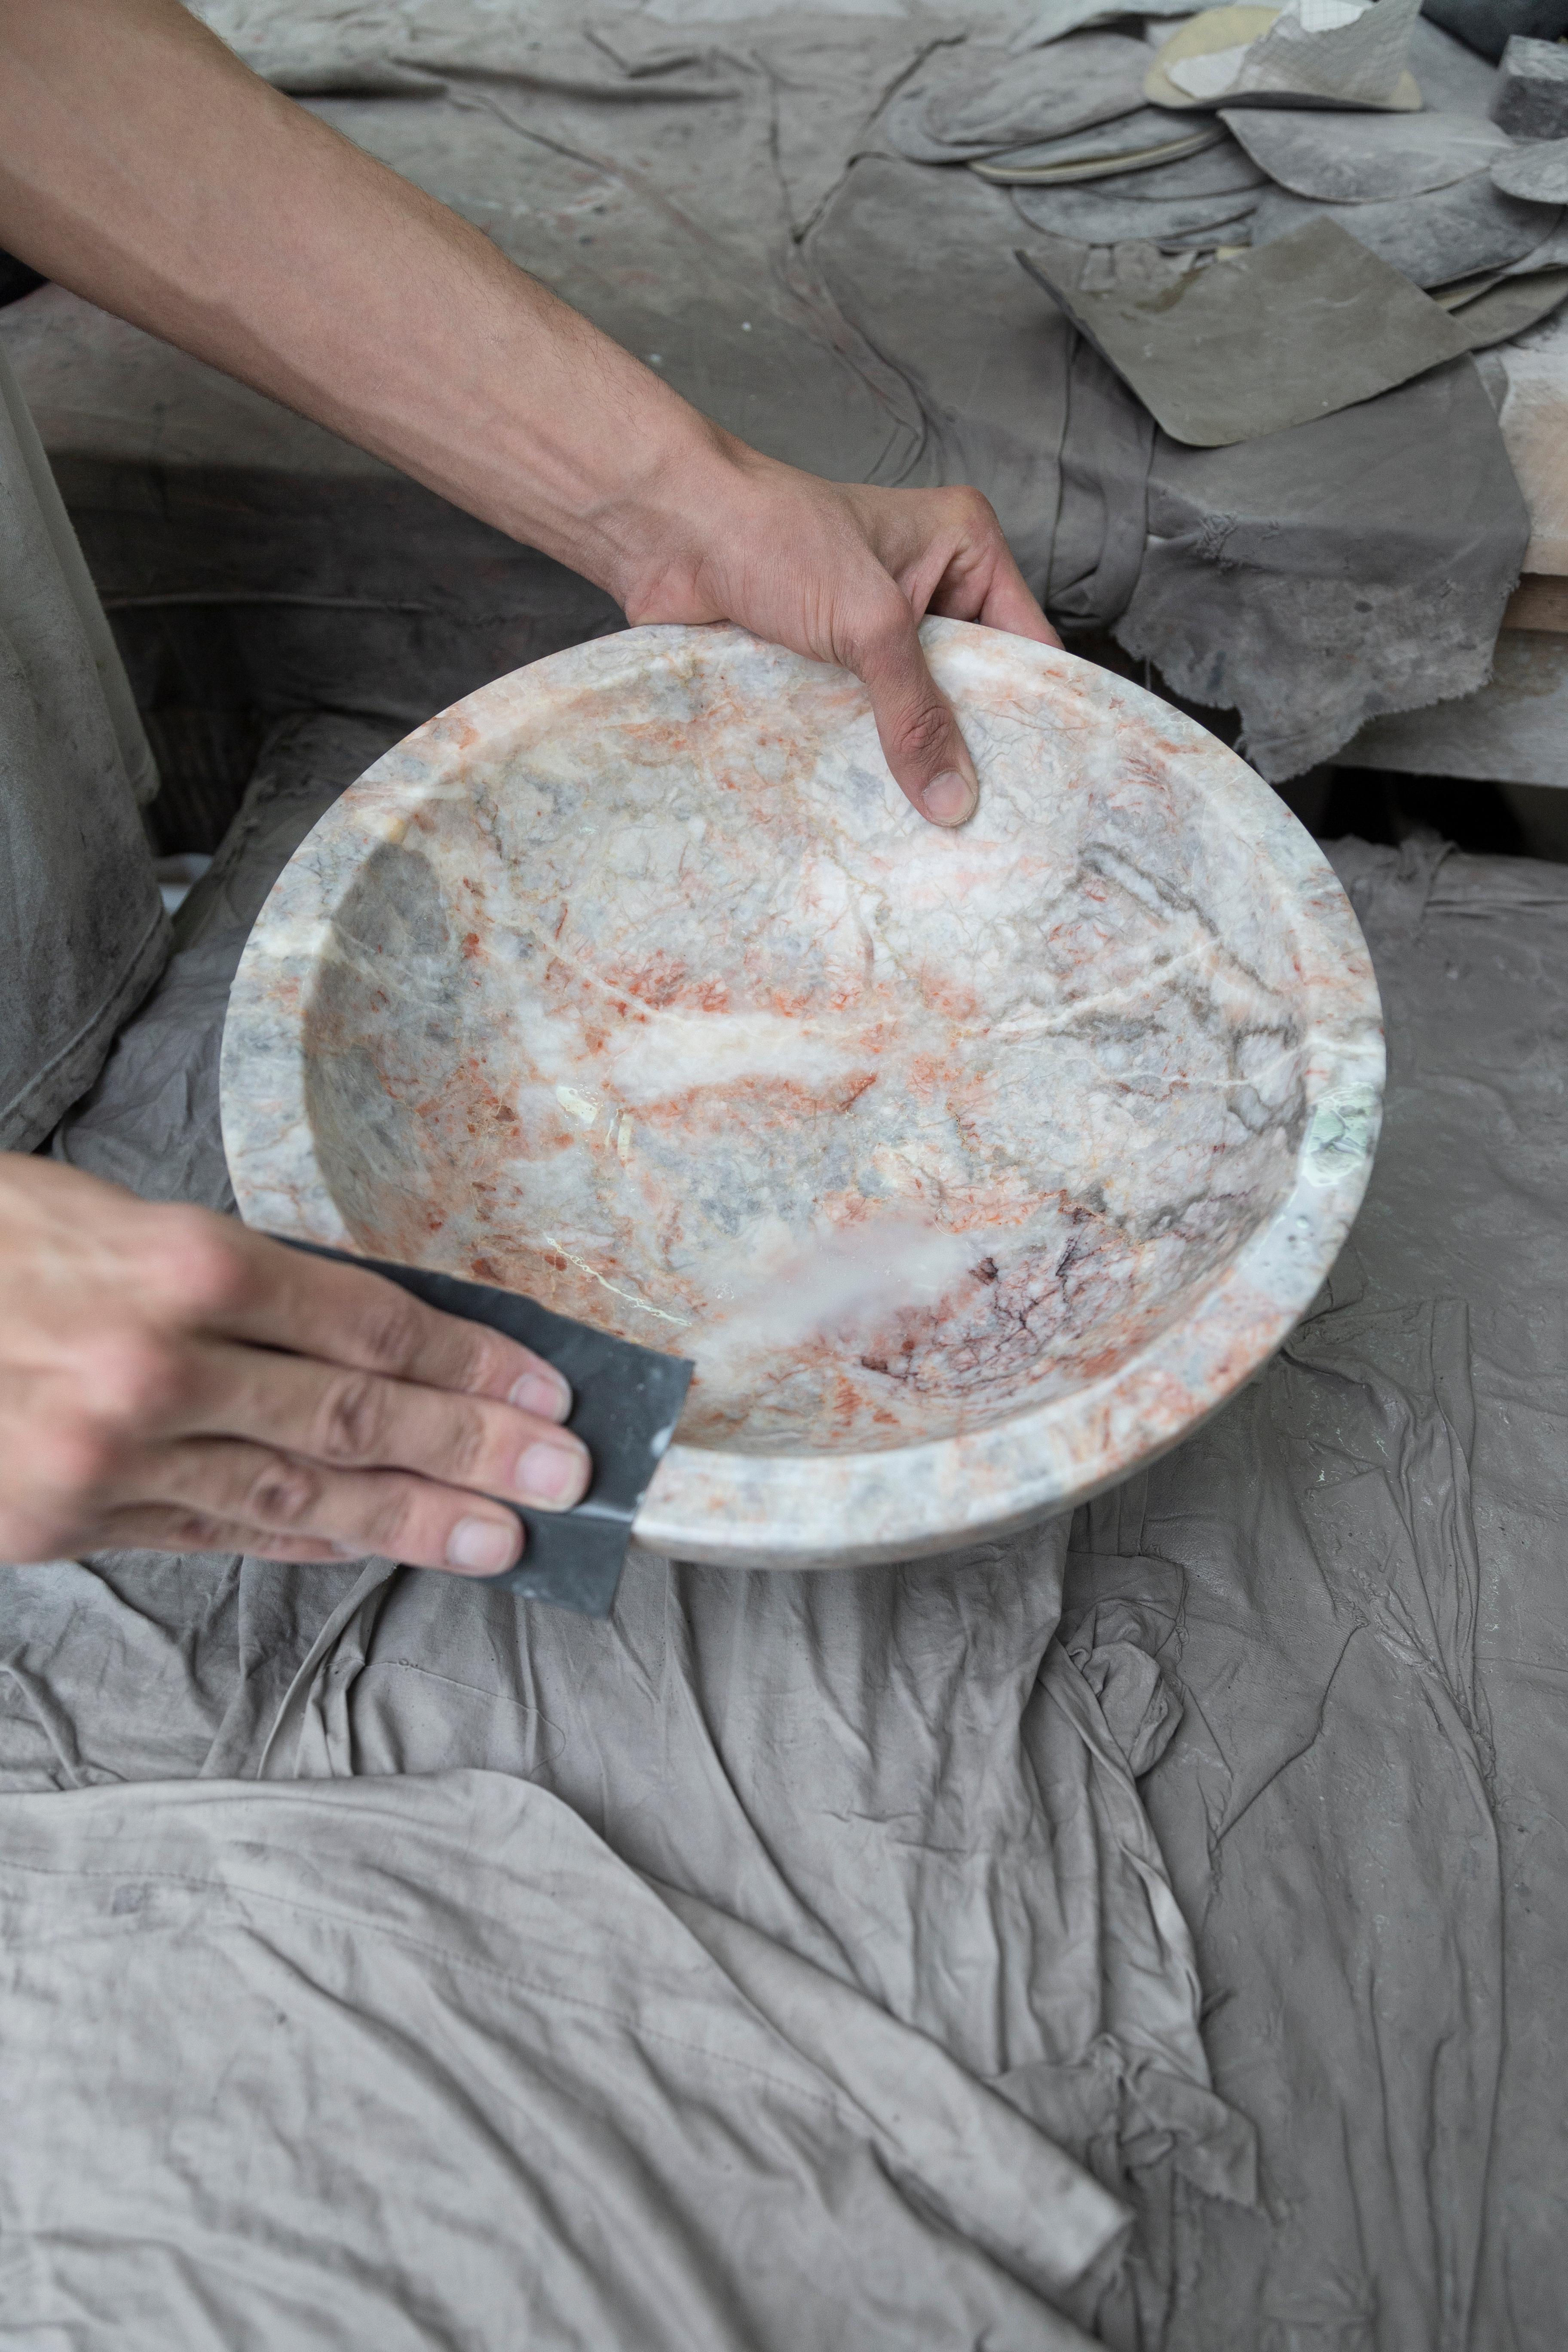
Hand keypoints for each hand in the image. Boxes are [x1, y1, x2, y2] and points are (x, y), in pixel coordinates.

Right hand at [0, 1156, 589, 1573]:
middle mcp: (159, 1367)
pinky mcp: (67, 1521)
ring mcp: (112, 1456)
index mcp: (180, 1264)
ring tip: (502, 1539)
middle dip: (473, 1450)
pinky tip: (373, 1546)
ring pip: (297, 1495)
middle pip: (353, 1418)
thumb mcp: (115, 1214)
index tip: (544, 1390)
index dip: (467, 1363)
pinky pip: (217, 1533)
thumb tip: (369, 1334)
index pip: (366, 1327)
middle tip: (570, 1479)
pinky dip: (304, 1541)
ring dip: (409, 1518)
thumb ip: (235, 1279)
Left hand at [617, 443, 1060, 826]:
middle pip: (970, 688)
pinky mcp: (824, 665)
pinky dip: (862, 762)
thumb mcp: (868, 624)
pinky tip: (875, 812)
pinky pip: (859, 725)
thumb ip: (915, 713)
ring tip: (935, 834)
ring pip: (911, 713)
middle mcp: (925, 588)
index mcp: (962, 549)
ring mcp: (871, 630)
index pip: (1024, 643)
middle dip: (970, 749)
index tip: (1043, 787)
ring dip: (911, 764)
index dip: (1034, 714)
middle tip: (988, 825)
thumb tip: (954, 801)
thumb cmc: (771, 539)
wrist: (667, 533)